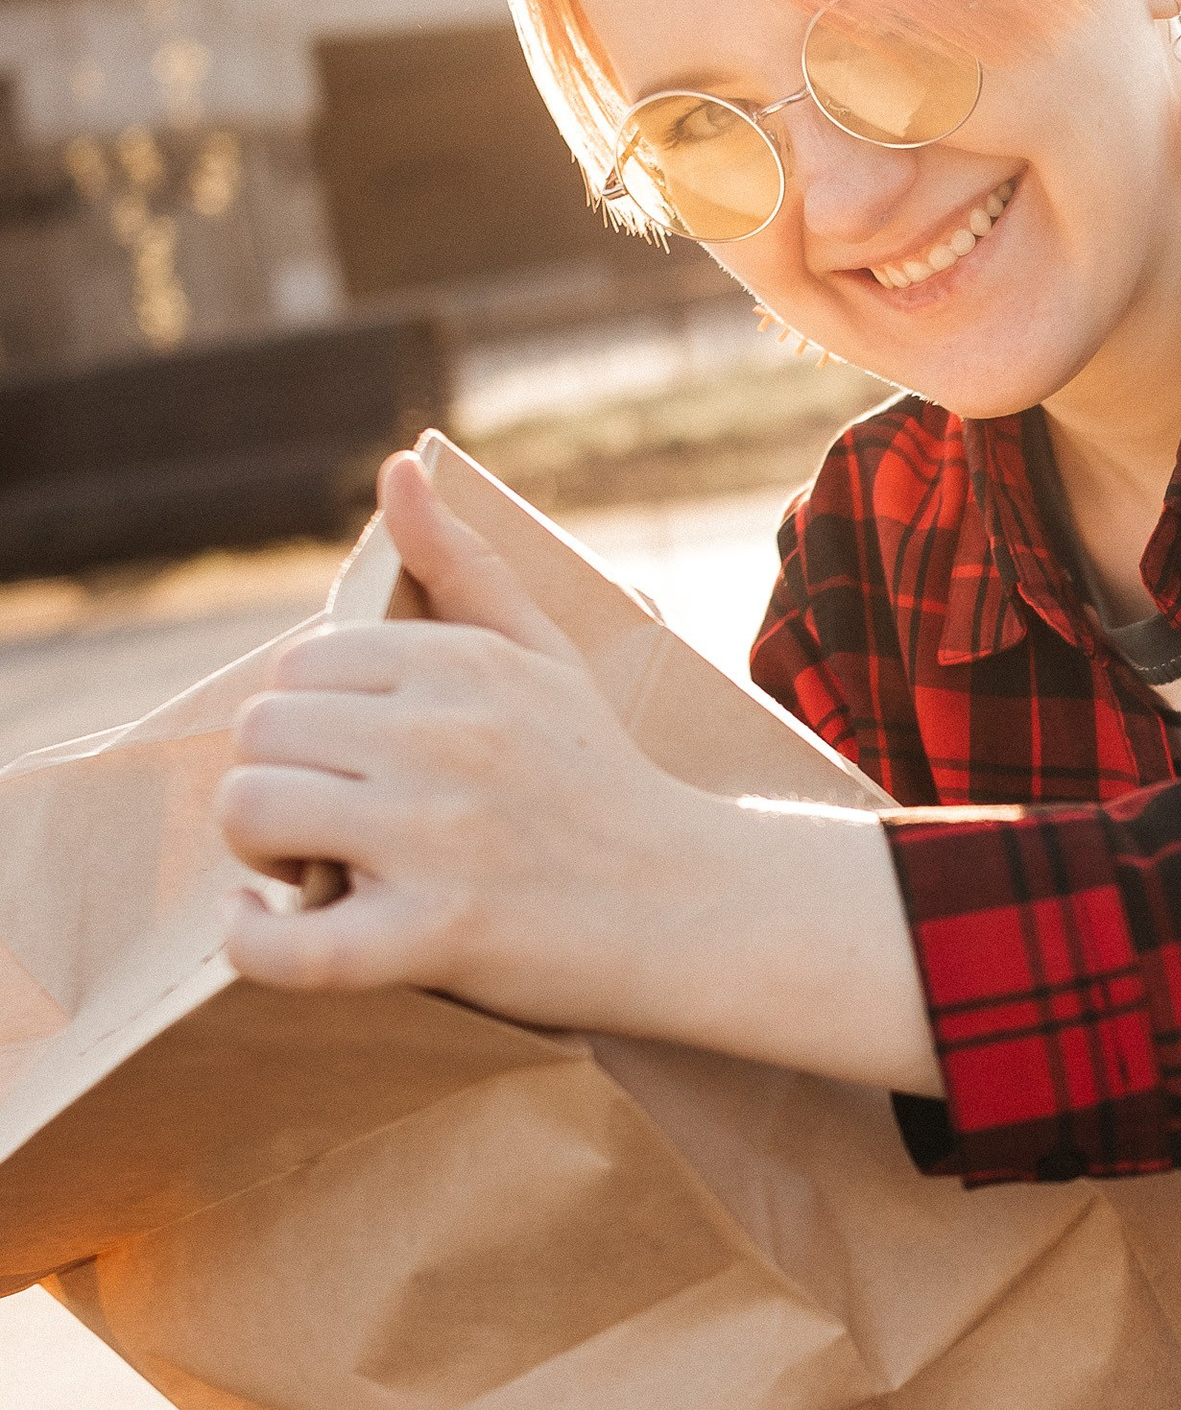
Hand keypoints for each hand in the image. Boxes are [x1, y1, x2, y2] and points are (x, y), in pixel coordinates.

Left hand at [213, 450, 941, 1091]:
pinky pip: (288, 942)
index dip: (305, 722)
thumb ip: (464, 568)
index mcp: (465, 664)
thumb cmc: (607, 784)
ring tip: (312, 868)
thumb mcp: (547, 659)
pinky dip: (251, 939)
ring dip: (263, 850)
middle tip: (329, 823)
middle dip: (278, 779)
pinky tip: (264, 920)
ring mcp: (439, 837)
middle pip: (261, 734)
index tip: (348, 765)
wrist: (701, 911)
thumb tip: (397, 466)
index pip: (298, 669)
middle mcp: (446, 736)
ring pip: (253, 812)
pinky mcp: (438, 936)